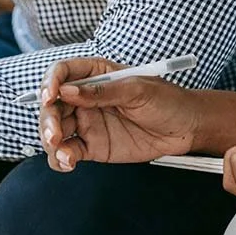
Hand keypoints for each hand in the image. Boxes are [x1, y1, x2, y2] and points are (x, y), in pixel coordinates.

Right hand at [38, 58, 200, 171]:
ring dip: (51, 140)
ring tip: (62, 151)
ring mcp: (88, 122)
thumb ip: (102, 93)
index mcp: (97, 75)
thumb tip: (67, 91)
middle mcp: (87, 98)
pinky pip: (68, 151)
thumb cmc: (168, 100)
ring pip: (56, 129)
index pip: (64, 73)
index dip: (51, 82)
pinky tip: (68, 161)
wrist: (187, 128)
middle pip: (53, 104)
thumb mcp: (138, 90)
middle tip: (55, 133)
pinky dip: (61, 158)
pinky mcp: (93, 146)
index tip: (50, 96)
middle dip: (48, 118)